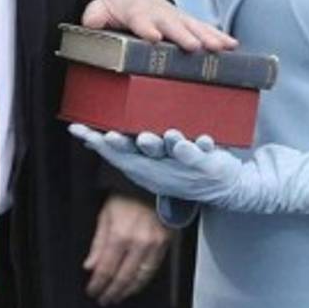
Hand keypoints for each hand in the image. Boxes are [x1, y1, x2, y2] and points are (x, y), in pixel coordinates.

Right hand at [70, 126, 308, 215]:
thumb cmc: (190, 164)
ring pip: (164, 155)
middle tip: (103, 135)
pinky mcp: (205, 165)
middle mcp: (160, 171)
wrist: (232, 187)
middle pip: (135, 158)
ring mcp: (182, 169)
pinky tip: (182, 135)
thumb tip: (111, 120)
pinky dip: (189, 146)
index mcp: (146, 168)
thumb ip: (136, 141)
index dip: (95, 142)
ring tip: (144, 135)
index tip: (76, 128)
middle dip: (119, 147)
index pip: (115, 155)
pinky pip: (196, 154)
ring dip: (155, 145)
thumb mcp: (160, 157)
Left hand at [81, 0, 236, 52]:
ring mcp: (176, 17)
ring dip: (207, 36)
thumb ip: (95, 15)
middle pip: (172, 24)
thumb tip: (91, 21)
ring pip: (193, 26)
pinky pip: (204, 28)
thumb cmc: (117, 8)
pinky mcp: (187, 21)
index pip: (141, 19)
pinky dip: (218, 36)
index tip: (154, 37)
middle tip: (194, 46)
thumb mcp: (101, 9)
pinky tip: (232, 45)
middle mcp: (160, 13)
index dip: (147, 27)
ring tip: (220, 47)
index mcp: (136, 11)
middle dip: (183, 35)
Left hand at [82, 195, 169, 306]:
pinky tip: (136, 283)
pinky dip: (143, 280)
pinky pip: (154, 269)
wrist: (154, 182)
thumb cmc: (127, 193)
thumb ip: (98, 243)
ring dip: (128, 290)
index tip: (93, 290)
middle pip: (123, 278)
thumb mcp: (106, 214)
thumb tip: (90, 265)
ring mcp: (154, 244)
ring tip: (119, 295)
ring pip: (141, 277)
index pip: (106, 269)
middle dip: (112, 292)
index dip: (98, 284)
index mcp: (120, 234)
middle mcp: (139, 242)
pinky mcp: (166, 243)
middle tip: (105, 298)